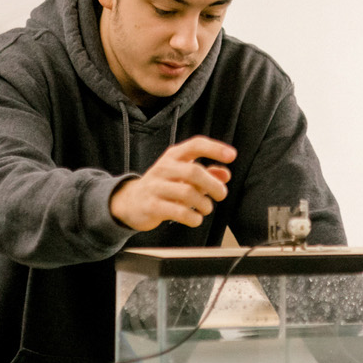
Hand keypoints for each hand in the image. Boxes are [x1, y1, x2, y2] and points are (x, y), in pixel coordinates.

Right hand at [110, 136, 235, 231]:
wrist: (130, 201)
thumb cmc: (162, 186)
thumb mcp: (183, 175)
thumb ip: (206, 174)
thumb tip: (225, 175)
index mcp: (173, 156)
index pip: (195, 145)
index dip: (215, 149)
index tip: (232, 156)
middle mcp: (164, 168)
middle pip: (193, 172)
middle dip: (213, 185)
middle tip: (221, 194)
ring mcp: (156, 187)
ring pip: (187, 193)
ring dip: (204, 204)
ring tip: (206, 208)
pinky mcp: (152, 206)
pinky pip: (178, 212)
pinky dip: (193, 218)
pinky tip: (196, 218)